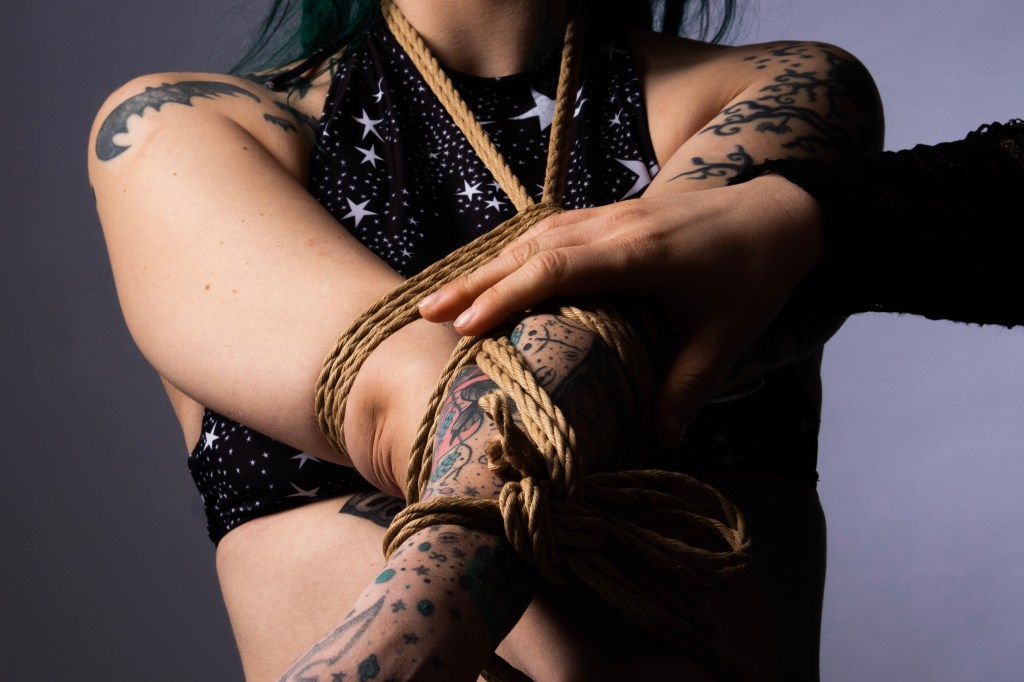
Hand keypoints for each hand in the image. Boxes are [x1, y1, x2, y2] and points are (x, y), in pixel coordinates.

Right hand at [417, 175, 823, 445]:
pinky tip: (492, 273)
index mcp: (640, 254)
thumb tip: (656, 441)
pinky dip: (513, 253)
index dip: (509, 296)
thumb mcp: (728, 337)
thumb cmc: (752, 275)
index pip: (558, 270)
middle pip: (530, 250)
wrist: (778, 212)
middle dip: (476, 282)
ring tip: (442, 300)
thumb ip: (688, 386)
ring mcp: (609, 215)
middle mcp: (615, 227)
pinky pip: (549, 229)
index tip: (468, 327)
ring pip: (532, 237)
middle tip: (426, 316)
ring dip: (486, 266)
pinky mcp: (610, 215)